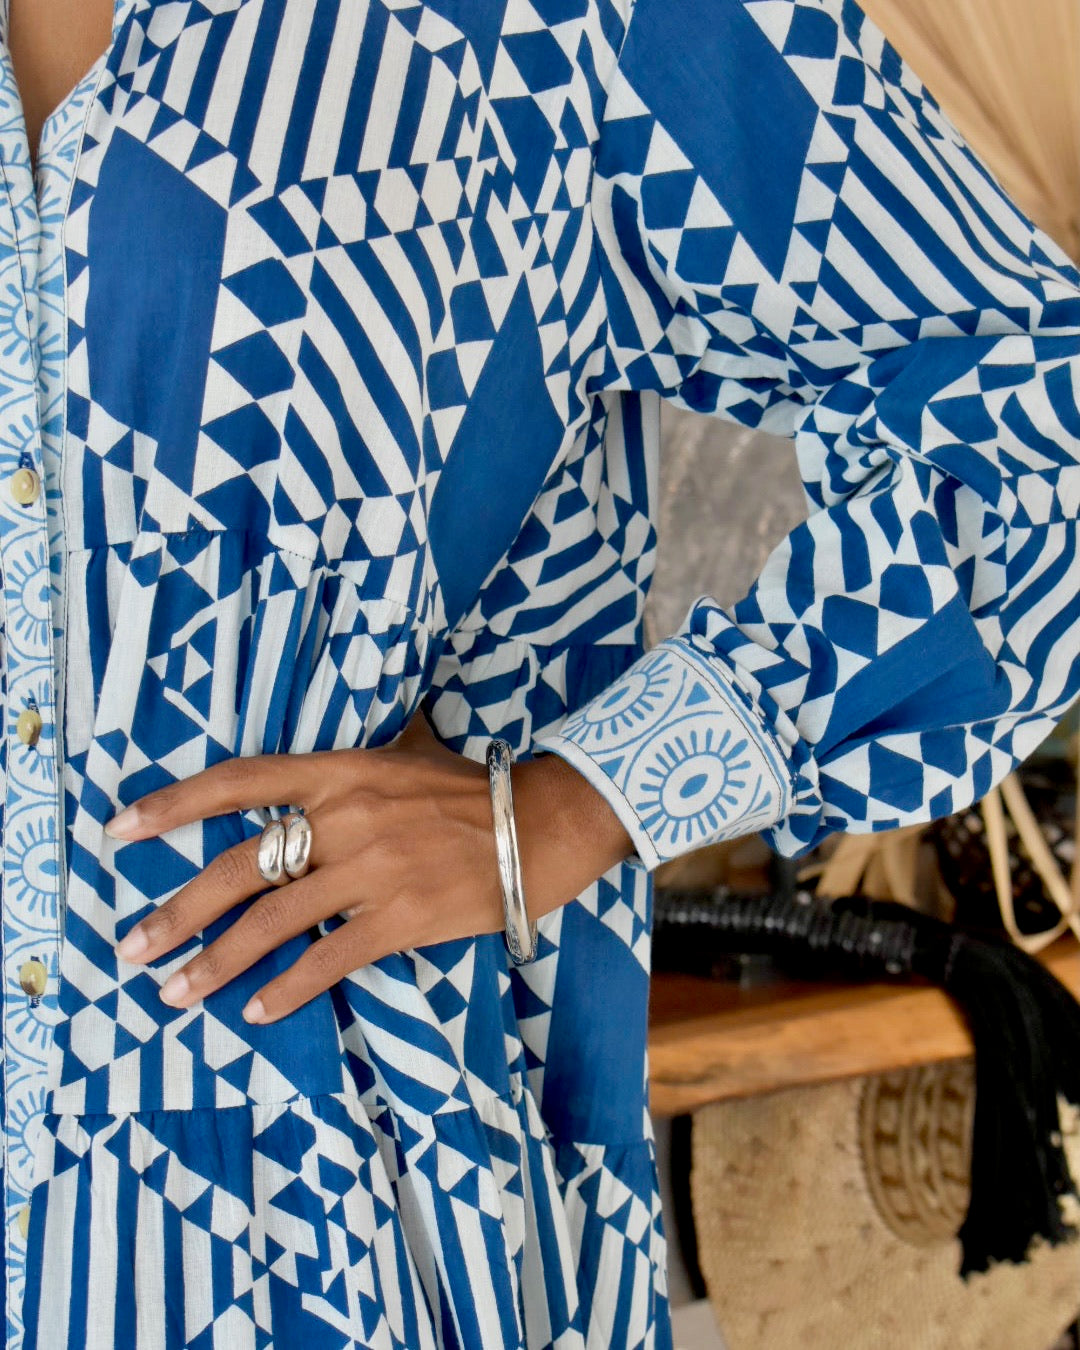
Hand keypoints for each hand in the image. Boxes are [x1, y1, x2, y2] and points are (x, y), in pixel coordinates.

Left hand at [107, 713, 634, 1023]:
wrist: (544, 823)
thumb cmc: (472, 791)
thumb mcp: (404, 758)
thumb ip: (351, 769)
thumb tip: (310, 777)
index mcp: (341, 770)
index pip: (239, 781)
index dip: (174, 804)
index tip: (121, 828)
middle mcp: (346, 816)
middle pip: (240, 867)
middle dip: (178, 911)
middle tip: (134, 945)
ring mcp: (373, 869)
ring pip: (273, 922)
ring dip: (217, 963)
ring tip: (177, 992)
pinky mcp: (403, 917)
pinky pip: (329, 960)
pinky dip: (288, 990)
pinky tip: (259, 1012)